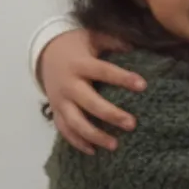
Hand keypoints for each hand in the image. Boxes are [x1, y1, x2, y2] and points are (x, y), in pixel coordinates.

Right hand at [40, 28, 140, 153]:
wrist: (44, 53)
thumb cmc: (76, 45)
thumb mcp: (93, 37)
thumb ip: (114, 42)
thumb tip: (137, 47)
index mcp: (79, 64)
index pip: (103, 71)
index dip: (122, 78)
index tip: (143, 85)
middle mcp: (68, 84)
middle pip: (89, 103)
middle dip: (111, 114)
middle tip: (132, 124)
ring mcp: (60, 100)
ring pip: (75, 122)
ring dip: (94, 135)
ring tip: (115, 145)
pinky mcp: (56, 111)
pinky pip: (64, 130)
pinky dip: (77, 142)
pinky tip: (93, 151)